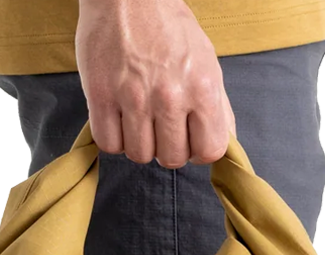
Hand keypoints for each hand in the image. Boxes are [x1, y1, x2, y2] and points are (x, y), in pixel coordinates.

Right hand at [75, 0, 236, 167]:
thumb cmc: (168, 26)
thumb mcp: (206, 61)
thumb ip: (217, 106)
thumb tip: (224, 144)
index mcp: (201, 87)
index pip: (209, 150)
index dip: (198, 150)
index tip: (189, 139)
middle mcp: (169, 95)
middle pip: (171, 159)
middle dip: (167, 147)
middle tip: (160, 125)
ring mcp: (133, 97)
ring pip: (139, 155)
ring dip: (139, 143)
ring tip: (138, 118)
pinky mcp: (100, 96)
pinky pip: (109, 144)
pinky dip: (113, 138)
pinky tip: (119, 118)